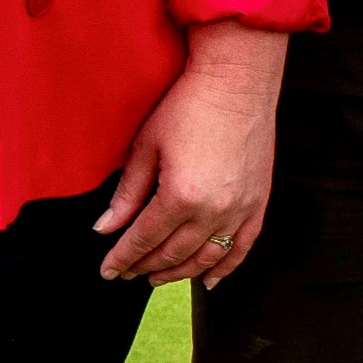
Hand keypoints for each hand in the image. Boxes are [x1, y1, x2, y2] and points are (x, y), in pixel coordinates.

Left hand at [93, 24, 285, 285]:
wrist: (237, 81)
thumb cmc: (187, 105)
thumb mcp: (146, 147)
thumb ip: (127, 194)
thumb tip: (104, 228)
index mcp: (180, 196)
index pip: (144, 240)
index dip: (122, 258)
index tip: (108, 271)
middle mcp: (213, 211)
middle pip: (173, 253)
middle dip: (145, 266)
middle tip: (128, 272)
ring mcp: (240, 210)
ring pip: (206, 258)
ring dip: (179, 272)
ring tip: (156, 277)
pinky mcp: (258, 203)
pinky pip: (242, 248)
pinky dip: (224, 267)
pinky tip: (208, 281)